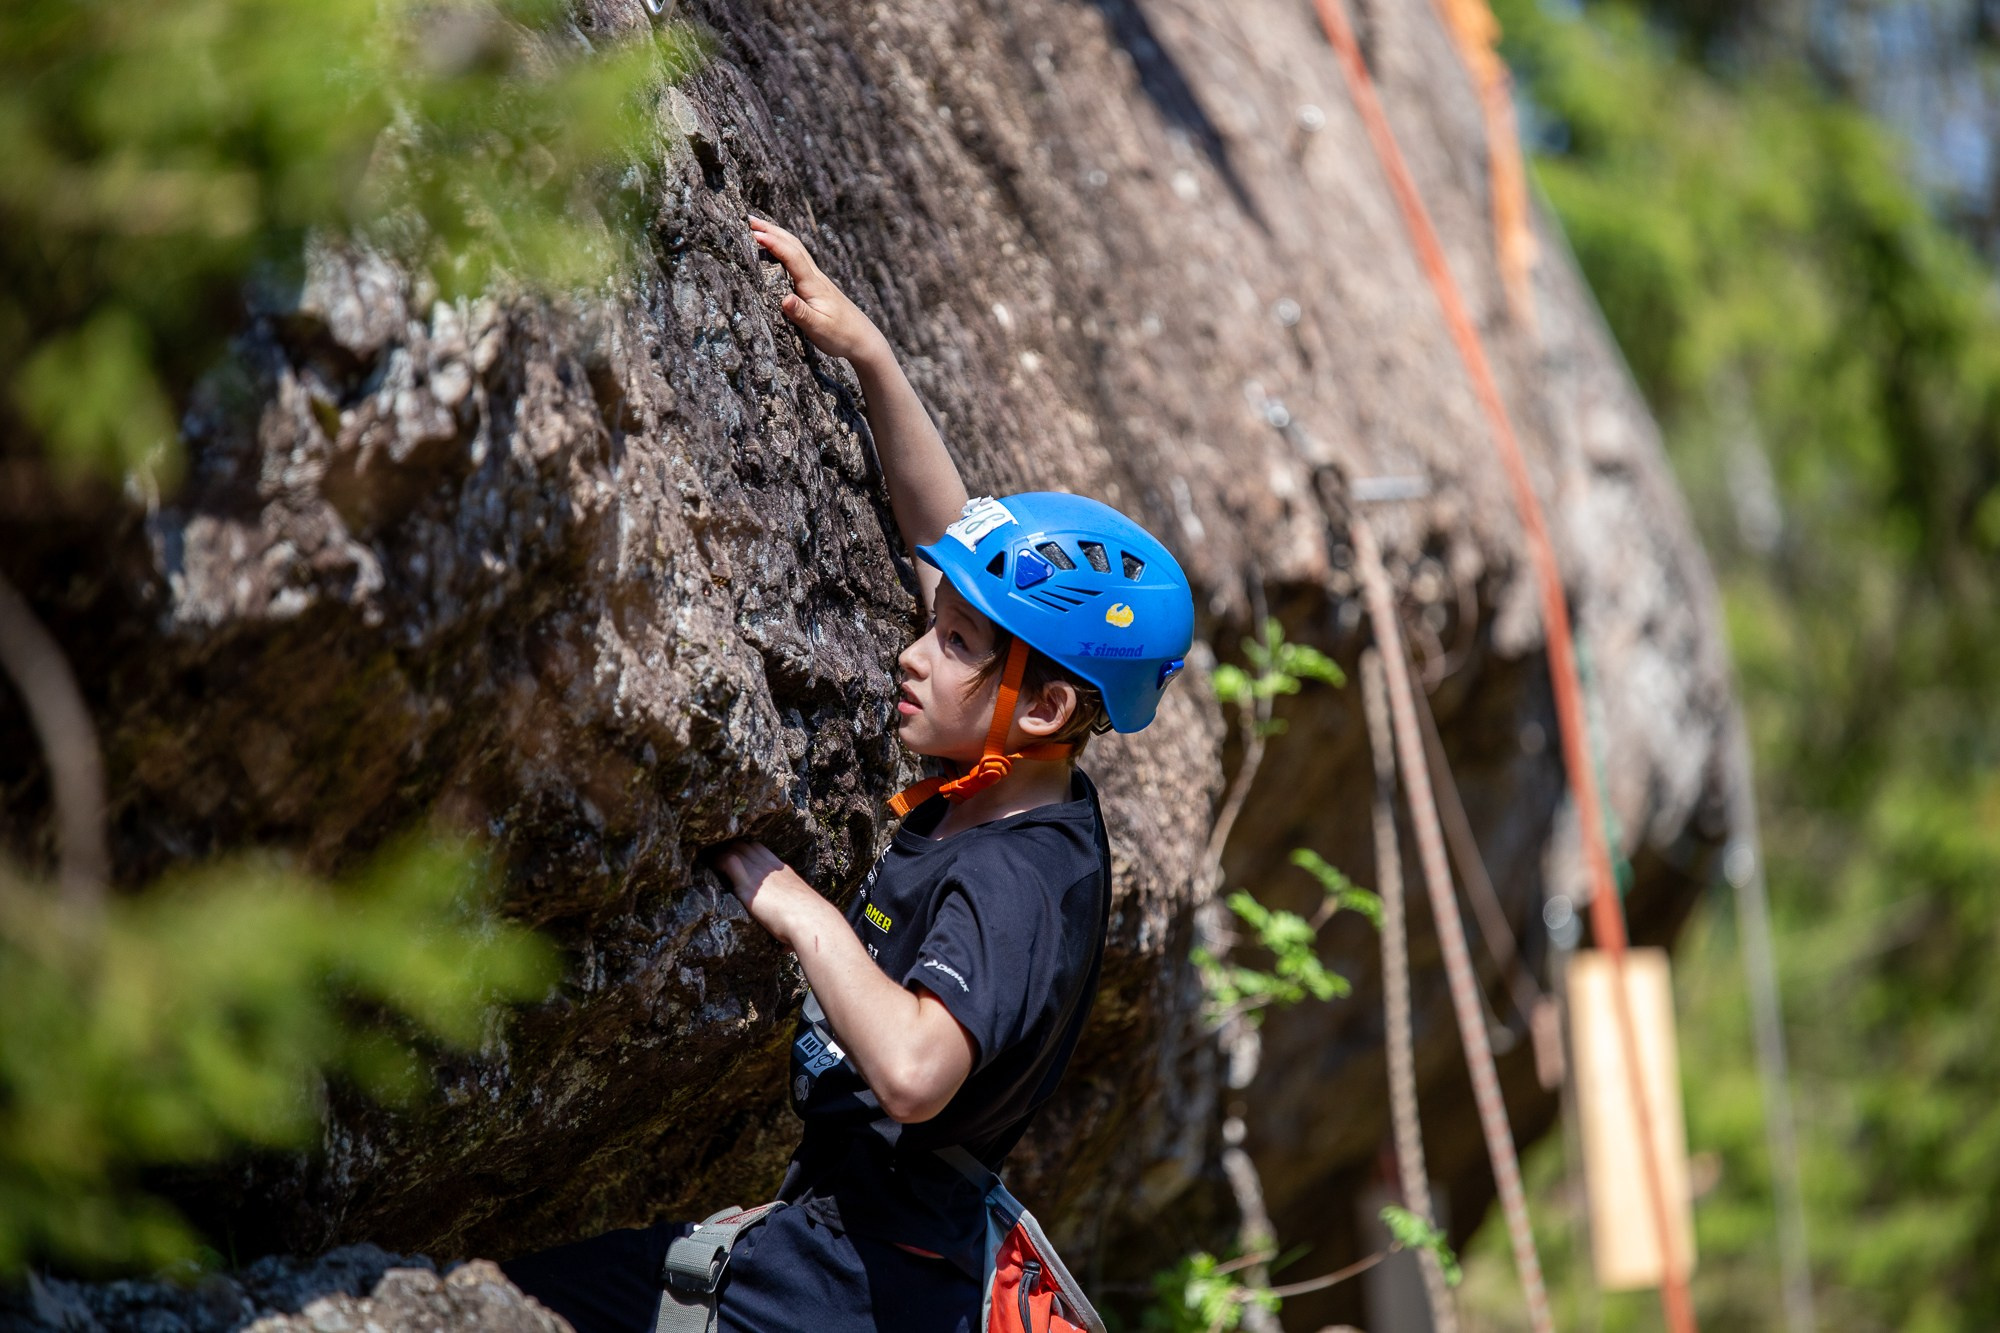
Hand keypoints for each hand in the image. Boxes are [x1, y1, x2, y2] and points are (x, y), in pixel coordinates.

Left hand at [713, 840, 817, 945]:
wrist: (809, 920)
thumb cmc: (808, 923)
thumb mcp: (798, 912)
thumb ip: (788, 923)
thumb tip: (785, 948)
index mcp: (782, 871)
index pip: (759, 849)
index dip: (746, 851)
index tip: (737, 858)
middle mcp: (770, 868)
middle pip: (746, 847)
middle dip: (732, 850)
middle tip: (719, 860)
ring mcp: (759, 874)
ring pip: (736, 850)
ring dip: (723, 855)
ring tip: (712, 863)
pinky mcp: (748, 885)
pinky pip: (729, 862)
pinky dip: (720, 863)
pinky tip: (714, 870)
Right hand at [750, 216, 888, 364]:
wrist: (864, 340)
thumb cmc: (841, 336)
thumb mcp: (819, 329)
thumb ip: (801, 314)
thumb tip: (784, 300)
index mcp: (814, 285)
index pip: (792, 257)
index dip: (774, 243)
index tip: (754, 234)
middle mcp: (816, 277)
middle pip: (794, 245)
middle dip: (771, 230)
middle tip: (749, 219)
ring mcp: (818, 279)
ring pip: (797, 249)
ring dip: (778, 234)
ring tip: (758, 227)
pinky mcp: (818, 285)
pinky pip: (798, 258)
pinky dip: (785, 247)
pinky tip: (778, 248)